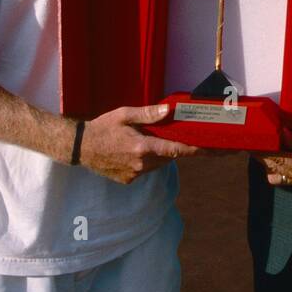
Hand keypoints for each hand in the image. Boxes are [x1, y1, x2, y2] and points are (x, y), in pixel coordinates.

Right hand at [79, 104, 199, 184]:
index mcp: (142, 147)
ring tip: (147, 140)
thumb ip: (148, 114)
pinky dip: (147, 161)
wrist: (80, 147)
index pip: (176, 150)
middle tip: (173, 134)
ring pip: (159, 164)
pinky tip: (134, 150)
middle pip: (169, 156)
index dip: (195, 150)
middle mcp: (141, 164)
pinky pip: (147, 170)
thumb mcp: (125, 115)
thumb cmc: (103, 127)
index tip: (211, 150)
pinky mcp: (129, 180)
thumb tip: (169, 111)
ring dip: (160, 153)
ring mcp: (135, 174)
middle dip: (173, 146)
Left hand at [259, 131, 291, 189]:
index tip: (253, 141)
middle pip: (274, 169)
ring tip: (265, 146)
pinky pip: (285, 176)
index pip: (277, 161)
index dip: (263, 151)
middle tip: (254, 141)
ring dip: (269, 161)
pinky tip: (279, 154)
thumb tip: (279, 134)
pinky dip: (278, 166)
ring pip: (276, 174)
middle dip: (263, 155)